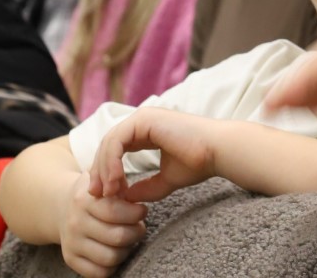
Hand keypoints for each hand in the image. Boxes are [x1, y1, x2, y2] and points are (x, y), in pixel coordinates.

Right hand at [61, 172, 147, 277]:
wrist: (61, 207)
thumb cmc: (94, 194)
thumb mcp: (104, 179)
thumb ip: (119, 180)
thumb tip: (138, 191)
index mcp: (84, 201)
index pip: (115, 211)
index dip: (136, 213)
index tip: (142, 210)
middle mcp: (75, 223)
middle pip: (117, 237)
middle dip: (137, 232)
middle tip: (139, 226)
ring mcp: (71, 243)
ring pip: (110, 257)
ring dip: (127, 250)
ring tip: (128, 239)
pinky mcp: (70, 259)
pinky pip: (98, 272)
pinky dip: (114, 265)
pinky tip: (116, 251)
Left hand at [88, 108, 217, 203]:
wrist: (218, 152)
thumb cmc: (199, 163)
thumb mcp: (165, 179)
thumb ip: (145, 188)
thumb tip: (125, 198)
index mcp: (147, 131)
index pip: (116, 150)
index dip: (107, 172)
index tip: (107, 196)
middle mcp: (143, 121)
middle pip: (108, 146)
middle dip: (100, 172)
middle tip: (98, 195)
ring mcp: (143, 118)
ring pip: (109, 143)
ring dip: (104, 169)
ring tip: (108, 192)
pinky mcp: (144, 120)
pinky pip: (116, 141)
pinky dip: (111, 162)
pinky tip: (115, 181)